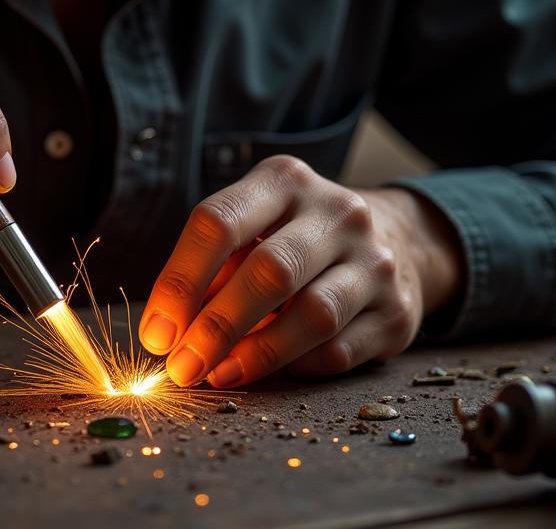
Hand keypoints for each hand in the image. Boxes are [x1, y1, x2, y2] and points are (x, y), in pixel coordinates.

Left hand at [137, 155, 462, 386]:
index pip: (220, 222)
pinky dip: (295, 367)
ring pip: (311, 316)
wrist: (397, 238)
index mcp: (284, 180)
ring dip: (256, 355)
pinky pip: (339, 350)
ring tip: (218, 375)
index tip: (157, 331)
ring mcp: (375, 260)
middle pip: (269, 271)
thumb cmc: (295, 235)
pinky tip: (267, 371)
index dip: (180, 281)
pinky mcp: (398, 311)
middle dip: (217, 326)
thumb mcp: (256, 224)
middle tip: (183, 366)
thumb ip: (215, 267)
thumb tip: (169, 331)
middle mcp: (336, 211)